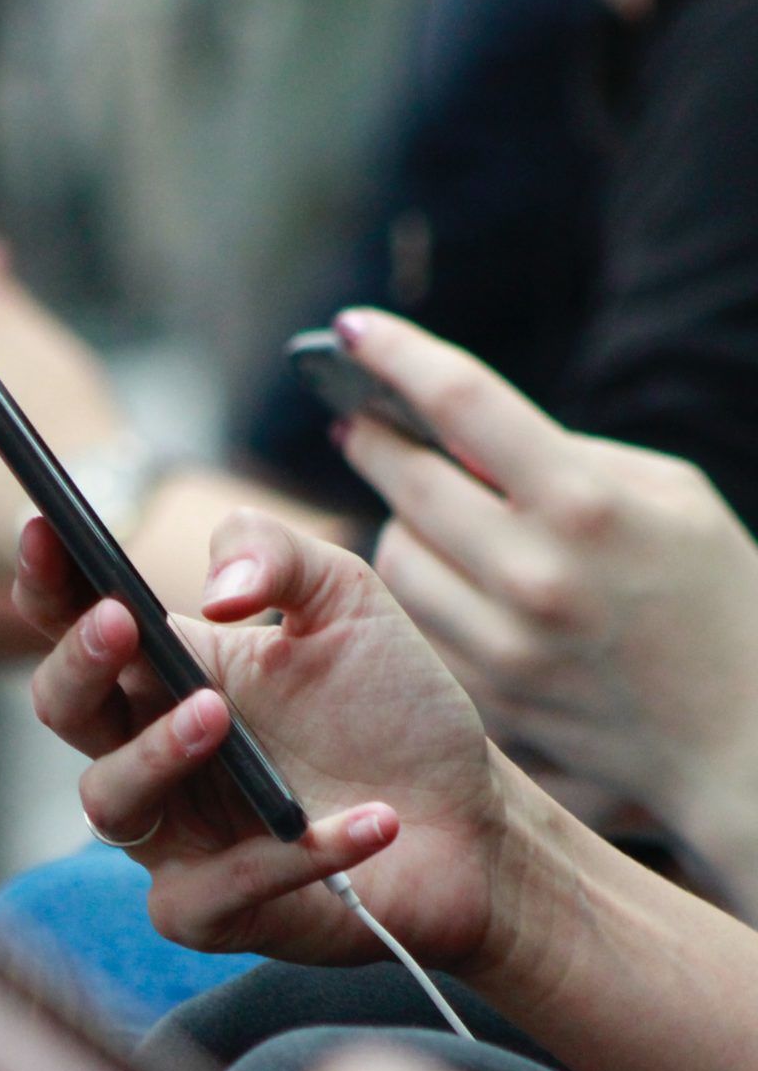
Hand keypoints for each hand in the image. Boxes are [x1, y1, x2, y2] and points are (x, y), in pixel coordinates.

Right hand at [14, 507, 514, 970]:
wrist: (473, 821)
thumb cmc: (393, 709)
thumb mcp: (346, 601)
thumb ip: (276, 553)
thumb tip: (213, 588)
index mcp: (168, 672)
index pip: (78, 623)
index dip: (47, 580)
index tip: (44, 527)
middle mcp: (154, 752)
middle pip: (65, 710)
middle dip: (78, 665)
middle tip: (119, 623)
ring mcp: (177, 836)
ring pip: (110, 801)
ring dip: (155, 753)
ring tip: (218, 715)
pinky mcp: (217, 912)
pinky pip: (216, 891)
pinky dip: (290, 856)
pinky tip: (373, 821)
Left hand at [334, 311, 757, 849]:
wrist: (744, 741)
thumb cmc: (722, 601)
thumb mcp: (673, 498)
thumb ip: (571, 458)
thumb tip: (468, 435)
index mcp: (586, 504)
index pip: (461, 402)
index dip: (395, 355)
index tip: (352, 329)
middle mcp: (533, 576)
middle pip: (406, 486)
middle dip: (374, 444)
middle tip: (358, 425)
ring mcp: (503, 649)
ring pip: (396, 563)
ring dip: (399, 527)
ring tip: (419, 512)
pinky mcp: (487, 703)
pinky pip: (417, 628)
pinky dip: (424, 597)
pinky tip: (448, 583)